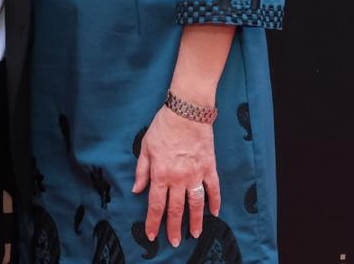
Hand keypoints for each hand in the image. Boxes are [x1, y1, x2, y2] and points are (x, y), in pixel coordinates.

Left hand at [131, 105, 219, 246]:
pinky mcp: (209, 167)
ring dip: (195, 221)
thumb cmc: (163, 127)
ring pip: (195, 204)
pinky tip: (214, 213)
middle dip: (174, 228)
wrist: (186, 111)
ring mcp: (195, 174)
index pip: (156, 205)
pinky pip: (213, 189)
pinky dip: (215, 202)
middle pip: (175, 209)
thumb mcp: (145, 147)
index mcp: (160, 174)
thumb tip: (137, 190)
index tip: (152, 235)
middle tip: (175, 242)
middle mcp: (178, 178)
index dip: (153, 222)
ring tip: (195, 234)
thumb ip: (142, 171)